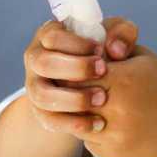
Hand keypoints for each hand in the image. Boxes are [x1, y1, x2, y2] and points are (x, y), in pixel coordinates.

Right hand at [23, 16, 139, 136]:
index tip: (100, 50)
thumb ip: (121, 33)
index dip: (76, 44)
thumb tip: (115, 49)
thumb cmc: (105, 53)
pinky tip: (98, 123)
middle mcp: (36, 59)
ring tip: (102, 98)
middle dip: (75, 68)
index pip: (52, 37)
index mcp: (48, 36)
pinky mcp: (41, 111)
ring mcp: (35, 86)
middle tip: (103, 71)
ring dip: (73, 98)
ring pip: (41, 95)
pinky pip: (50, 120)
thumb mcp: (114, 38)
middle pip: (43, 63)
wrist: (94, 84)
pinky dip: (73, 123)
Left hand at [79, 44, 156, 156]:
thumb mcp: (144, 59)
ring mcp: (115, 135)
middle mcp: (117, 108)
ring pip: (77, 122)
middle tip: (79, 90)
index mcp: (123, 79)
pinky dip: (93, 134)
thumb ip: (112, 50)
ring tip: (95, 108)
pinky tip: (110, 126)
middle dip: (73, 94)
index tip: (79, 72)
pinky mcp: (115, 154)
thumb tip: (81, 47)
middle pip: (73, 98)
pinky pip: (89, 142)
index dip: (75, 72)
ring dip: (80, 115)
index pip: (76, 73)